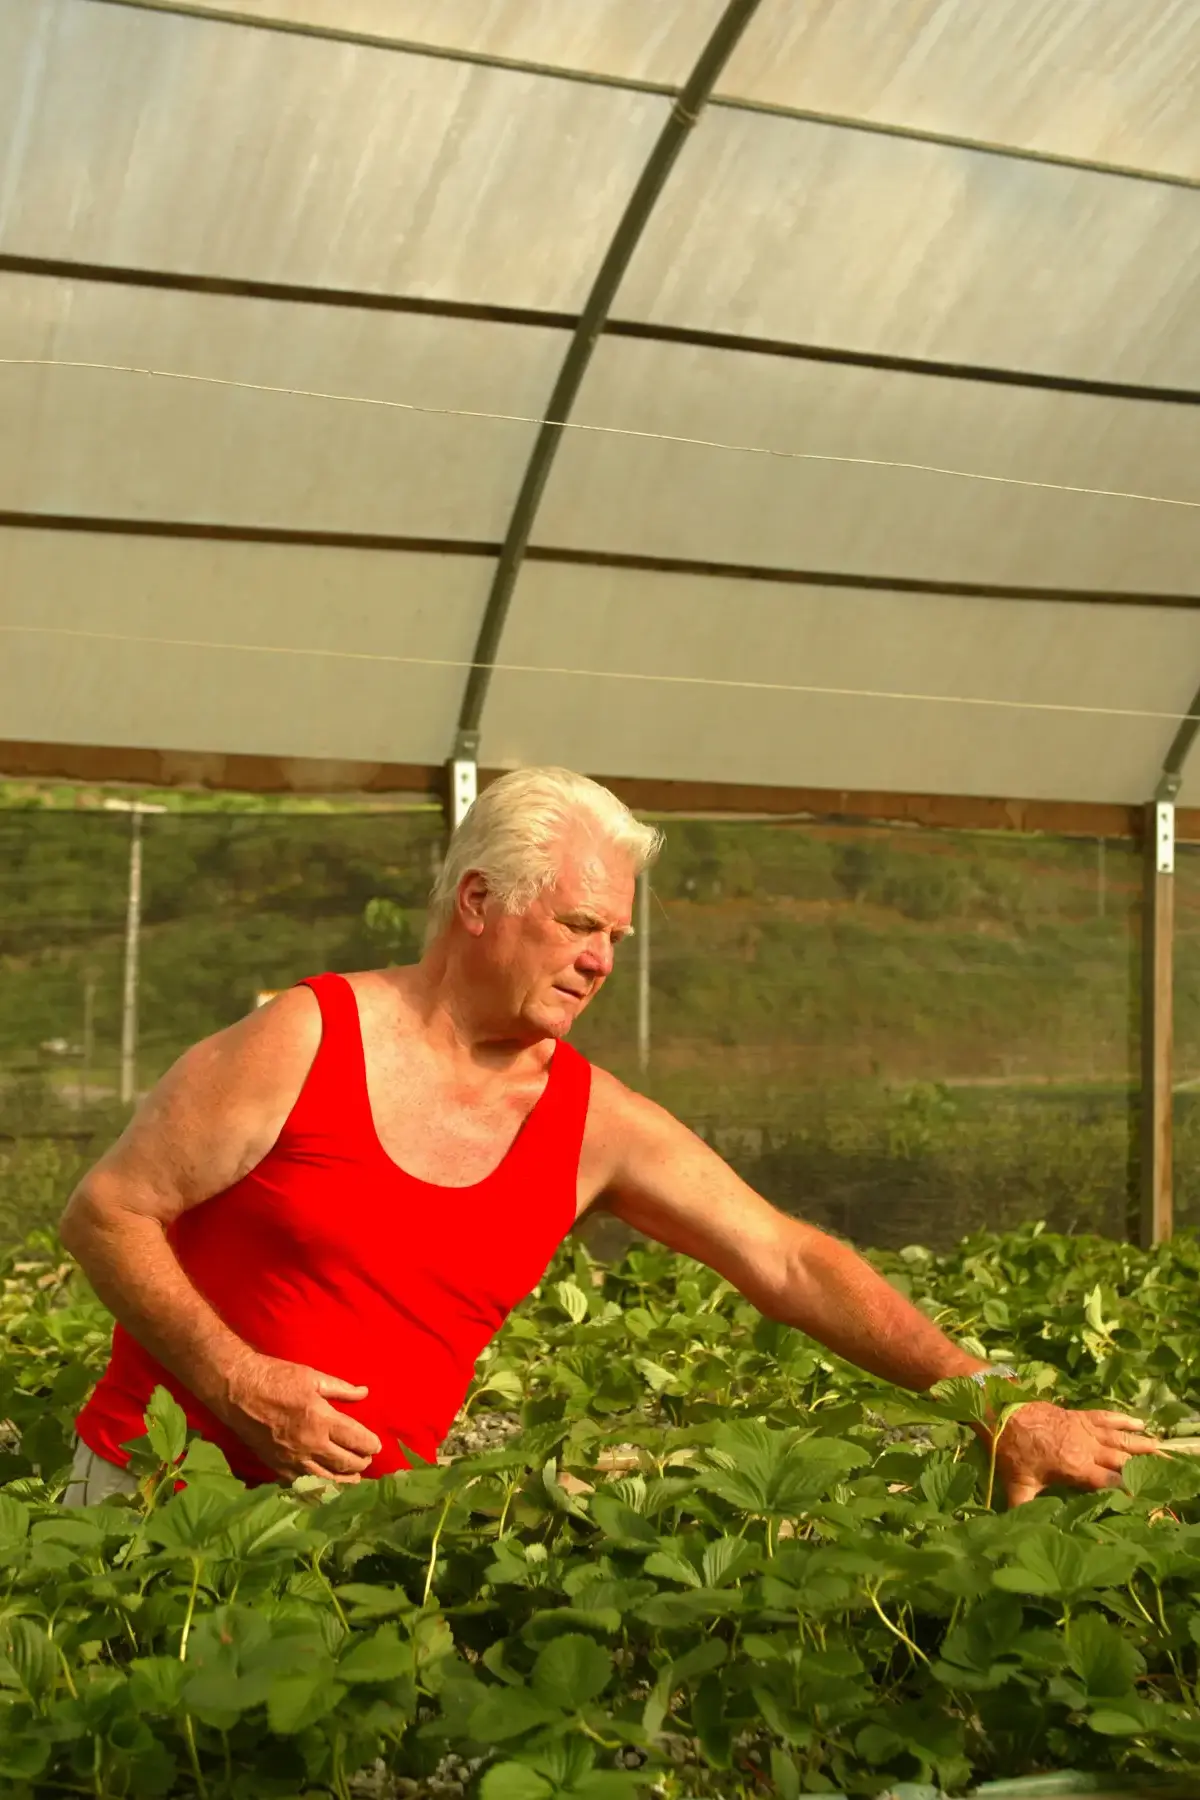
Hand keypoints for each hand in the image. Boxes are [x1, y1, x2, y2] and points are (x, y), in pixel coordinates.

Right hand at [220, 1353, 382, 1482]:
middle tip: (367, 1460)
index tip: (377, 1446)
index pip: (356, 1440)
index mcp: (321, 1419)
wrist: (237, 1390)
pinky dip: (319, 1488)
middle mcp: (310, 1444)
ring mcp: (292, 1459)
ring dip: (344, 1481)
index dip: (370, 1446)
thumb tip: (365, 1392)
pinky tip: (326, 1486)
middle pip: (345, 1463)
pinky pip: (302, 1485)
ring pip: (326, 1480)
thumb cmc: (276, 1378)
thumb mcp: (313, 1377)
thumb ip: (341, 1389)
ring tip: (354, 1478)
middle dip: (361, 1464)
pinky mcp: (277, 1467)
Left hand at [990, 1402, 1160, 1505]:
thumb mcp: (1017, 1485)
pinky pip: (1106, 1417)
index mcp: (1077, 1468)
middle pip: (1123, 1460)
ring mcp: (1084, 1430)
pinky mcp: (1079, 1415)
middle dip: (1145, 1468)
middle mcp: (1087, 1448)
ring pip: (1119, 1438)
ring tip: (1162, 1449)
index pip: (1111, 1483)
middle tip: (1165, 1474)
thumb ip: (1025, 1510)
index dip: (1130, 1491)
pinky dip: (1124, 1420)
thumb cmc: (1011, 1450)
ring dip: (1142, 1444)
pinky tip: (1139, 1422)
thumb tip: (1024, 1534)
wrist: (1001, 1410)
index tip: (1147, 1499)